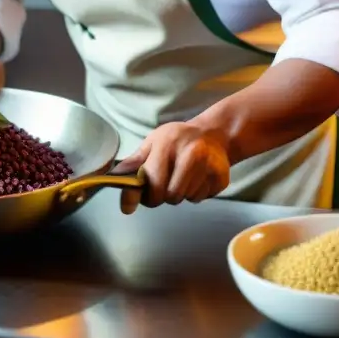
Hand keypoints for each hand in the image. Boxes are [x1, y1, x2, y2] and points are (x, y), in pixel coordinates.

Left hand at [113, 122, 230, 212]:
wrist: (213, 133)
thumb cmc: (176, 139)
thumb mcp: (152, 143)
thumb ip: (134, 163)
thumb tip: (117, 184)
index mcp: (167, 144)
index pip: (153, 181)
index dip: (142, 196)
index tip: (133, 204)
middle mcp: (190, 153)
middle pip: (170, 196)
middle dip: (162, 196)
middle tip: (162, 186)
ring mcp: (208, 165)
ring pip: (185, 198)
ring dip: (179, 194)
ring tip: (181, 177)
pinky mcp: (221, 177)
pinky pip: (201, 198)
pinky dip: (196, 193)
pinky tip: (197, 178)